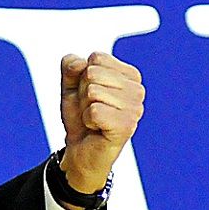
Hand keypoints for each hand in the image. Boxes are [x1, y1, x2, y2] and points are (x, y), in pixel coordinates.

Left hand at [58, 51, 143, 197]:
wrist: (79, 151)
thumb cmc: (80, 117)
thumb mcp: (71, 86)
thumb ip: (71, 66)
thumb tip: (80, 63)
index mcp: (130, 75)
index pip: (97, 58)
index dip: (83, 77)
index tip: (90, 96)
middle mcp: (137, 90)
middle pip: (92, 74)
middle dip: (82, 93)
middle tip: (90, 110)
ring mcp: (135, 109)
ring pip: (93, 91)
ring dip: (84, 108)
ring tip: (94, 120)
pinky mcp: (126, 126)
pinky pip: (94, 110)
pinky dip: (87, 120)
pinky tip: (96, 128)